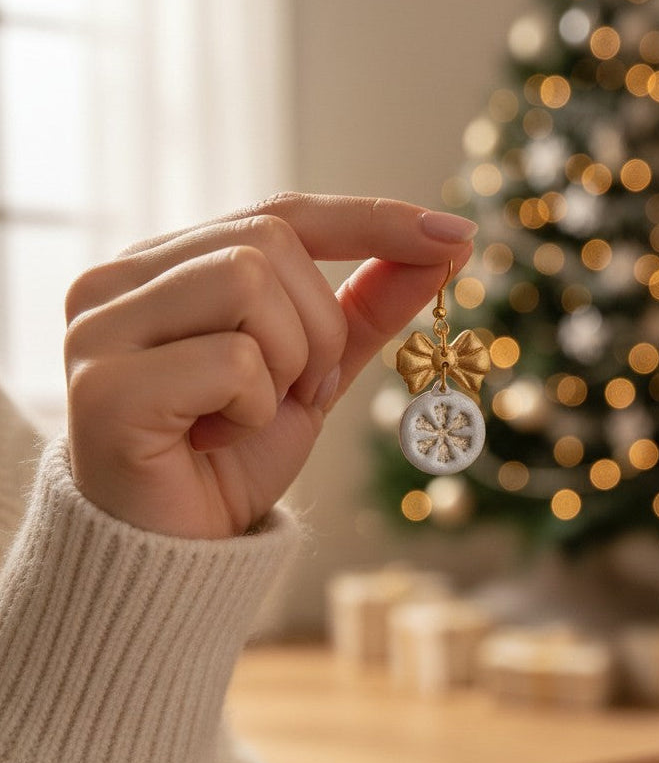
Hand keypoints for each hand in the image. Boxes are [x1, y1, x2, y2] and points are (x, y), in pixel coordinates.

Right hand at [64, 193, 474, 538]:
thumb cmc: (232, 456)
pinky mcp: (103, 387)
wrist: (176, 551)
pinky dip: (254, 409)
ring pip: (249, 281)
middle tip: (299, 391)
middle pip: (271, 241)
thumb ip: (365, 308)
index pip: (281, 211)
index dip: (371, 219)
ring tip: (251, 414)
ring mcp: (101, 328)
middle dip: (320, 327)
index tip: (453, 233)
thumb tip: (441, 248)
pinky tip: (213, 440)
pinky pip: (233, 361)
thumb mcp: (314, 372)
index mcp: (167, 265)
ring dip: (289, 364)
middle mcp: (119, 280)